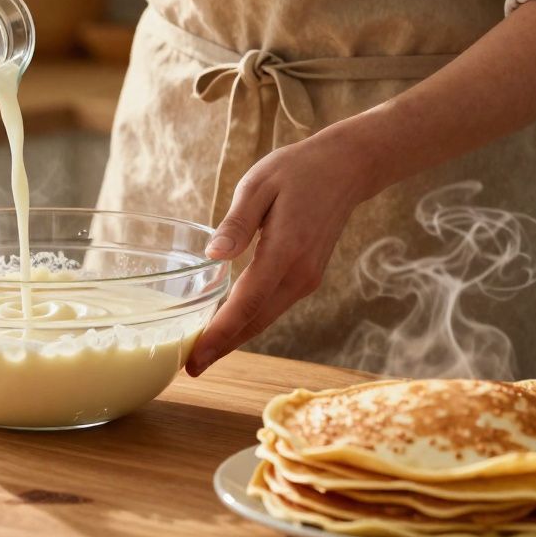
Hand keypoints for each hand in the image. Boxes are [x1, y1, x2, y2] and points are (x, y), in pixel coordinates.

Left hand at [185, 129, 378, 376]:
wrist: (346, 168)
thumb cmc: (297, 171)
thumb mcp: (259, 185)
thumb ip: (236, 223)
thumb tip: (213, 256)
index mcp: (284, 252)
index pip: (246, 304)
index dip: (219, 335)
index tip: (195, 359)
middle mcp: (298, 275)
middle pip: (255, 322)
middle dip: (222, 347)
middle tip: (189, 368)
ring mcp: (306, 279)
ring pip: (265, 318)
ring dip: (235, 338)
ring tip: (202, 354)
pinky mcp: (306, 277)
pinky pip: (273, 307)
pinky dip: (249, 321)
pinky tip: (228, 327)